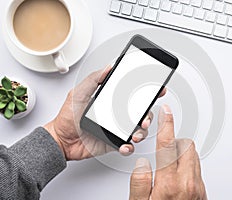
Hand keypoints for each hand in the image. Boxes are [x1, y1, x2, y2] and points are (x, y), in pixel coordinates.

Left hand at [44, 67, 165, 160]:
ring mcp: (117, 130)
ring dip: (141, 132)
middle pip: (141, 113)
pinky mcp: (113, 143)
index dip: (147, 93)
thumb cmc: (68, 117)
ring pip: (138, 130)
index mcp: (111, 102)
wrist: (60, 140)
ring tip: (135, 134)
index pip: (133, 95)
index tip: (157, 90)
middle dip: (148, 116)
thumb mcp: (79, 93)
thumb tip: (108, 67)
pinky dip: (129, 147)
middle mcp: (117, 115)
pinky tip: (125, 145)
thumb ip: (93, 79)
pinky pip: (127, 146)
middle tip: (145, 118)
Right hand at [129, 105, 206, 199]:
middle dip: (176, 141)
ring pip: (194, 156)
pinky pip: (198, 170)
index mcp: (169, 183)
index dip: (167, 124)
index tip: (166, 112)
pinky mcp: (203, 193)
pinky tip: (178, 177)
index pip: (168, 144)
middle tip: (164, 150)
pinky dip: (189, 166)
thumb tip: (142, 164)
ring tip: (170, 164)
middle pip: (187, 146)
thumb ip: (139, 182)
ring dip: (183, 154)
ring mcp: (198, 188)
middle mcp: (187, 183)